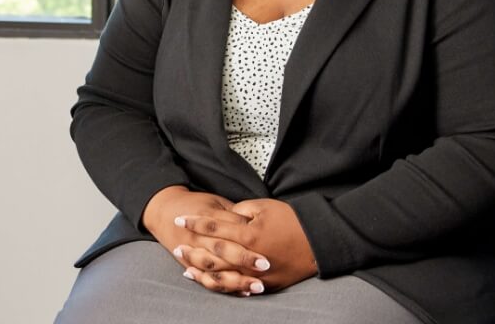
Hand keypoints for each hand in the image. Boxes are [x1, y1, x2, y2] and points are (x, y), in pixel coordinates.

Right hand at [142, 187, 269, 295]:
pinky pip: (208, 280)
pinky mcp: (190, 264)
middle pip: (223, 250)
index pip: (230, 228)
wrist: (164, 210)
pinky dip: (225, 287)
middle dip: (244, 259)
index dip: (248, 237)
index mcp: (208, 218)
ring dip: (237, 280)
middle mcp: (199, 237)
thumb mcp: (215, 203)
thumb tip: (257, 224)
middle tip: (265, 265)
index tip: (267, 243)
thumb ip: (235, 214)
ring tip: (257, 286)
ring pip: (216, 270)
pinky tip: (243, 292)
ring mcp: (193, 252)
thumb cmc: (195, 204)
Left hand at [181, 198, 317, 292]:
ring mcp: (256, 273)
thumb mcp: (265, 207)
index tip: (179, 219)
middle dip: (193, 249)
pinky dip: (222, 286)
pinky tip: (211, 283)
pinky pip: (239, 288)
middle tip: (176, 246)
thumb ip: (240, 211)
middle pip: (213, 254)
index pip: (214, 227)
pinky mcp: (265, 285)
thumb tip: (224, 216)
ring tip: (186, 268)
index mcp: (248, 233)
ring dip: (202, 272)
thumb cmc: (291, 220)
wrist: (318, 242)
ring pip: (222, 276)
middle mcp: (249, 256)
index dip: (194, 223)